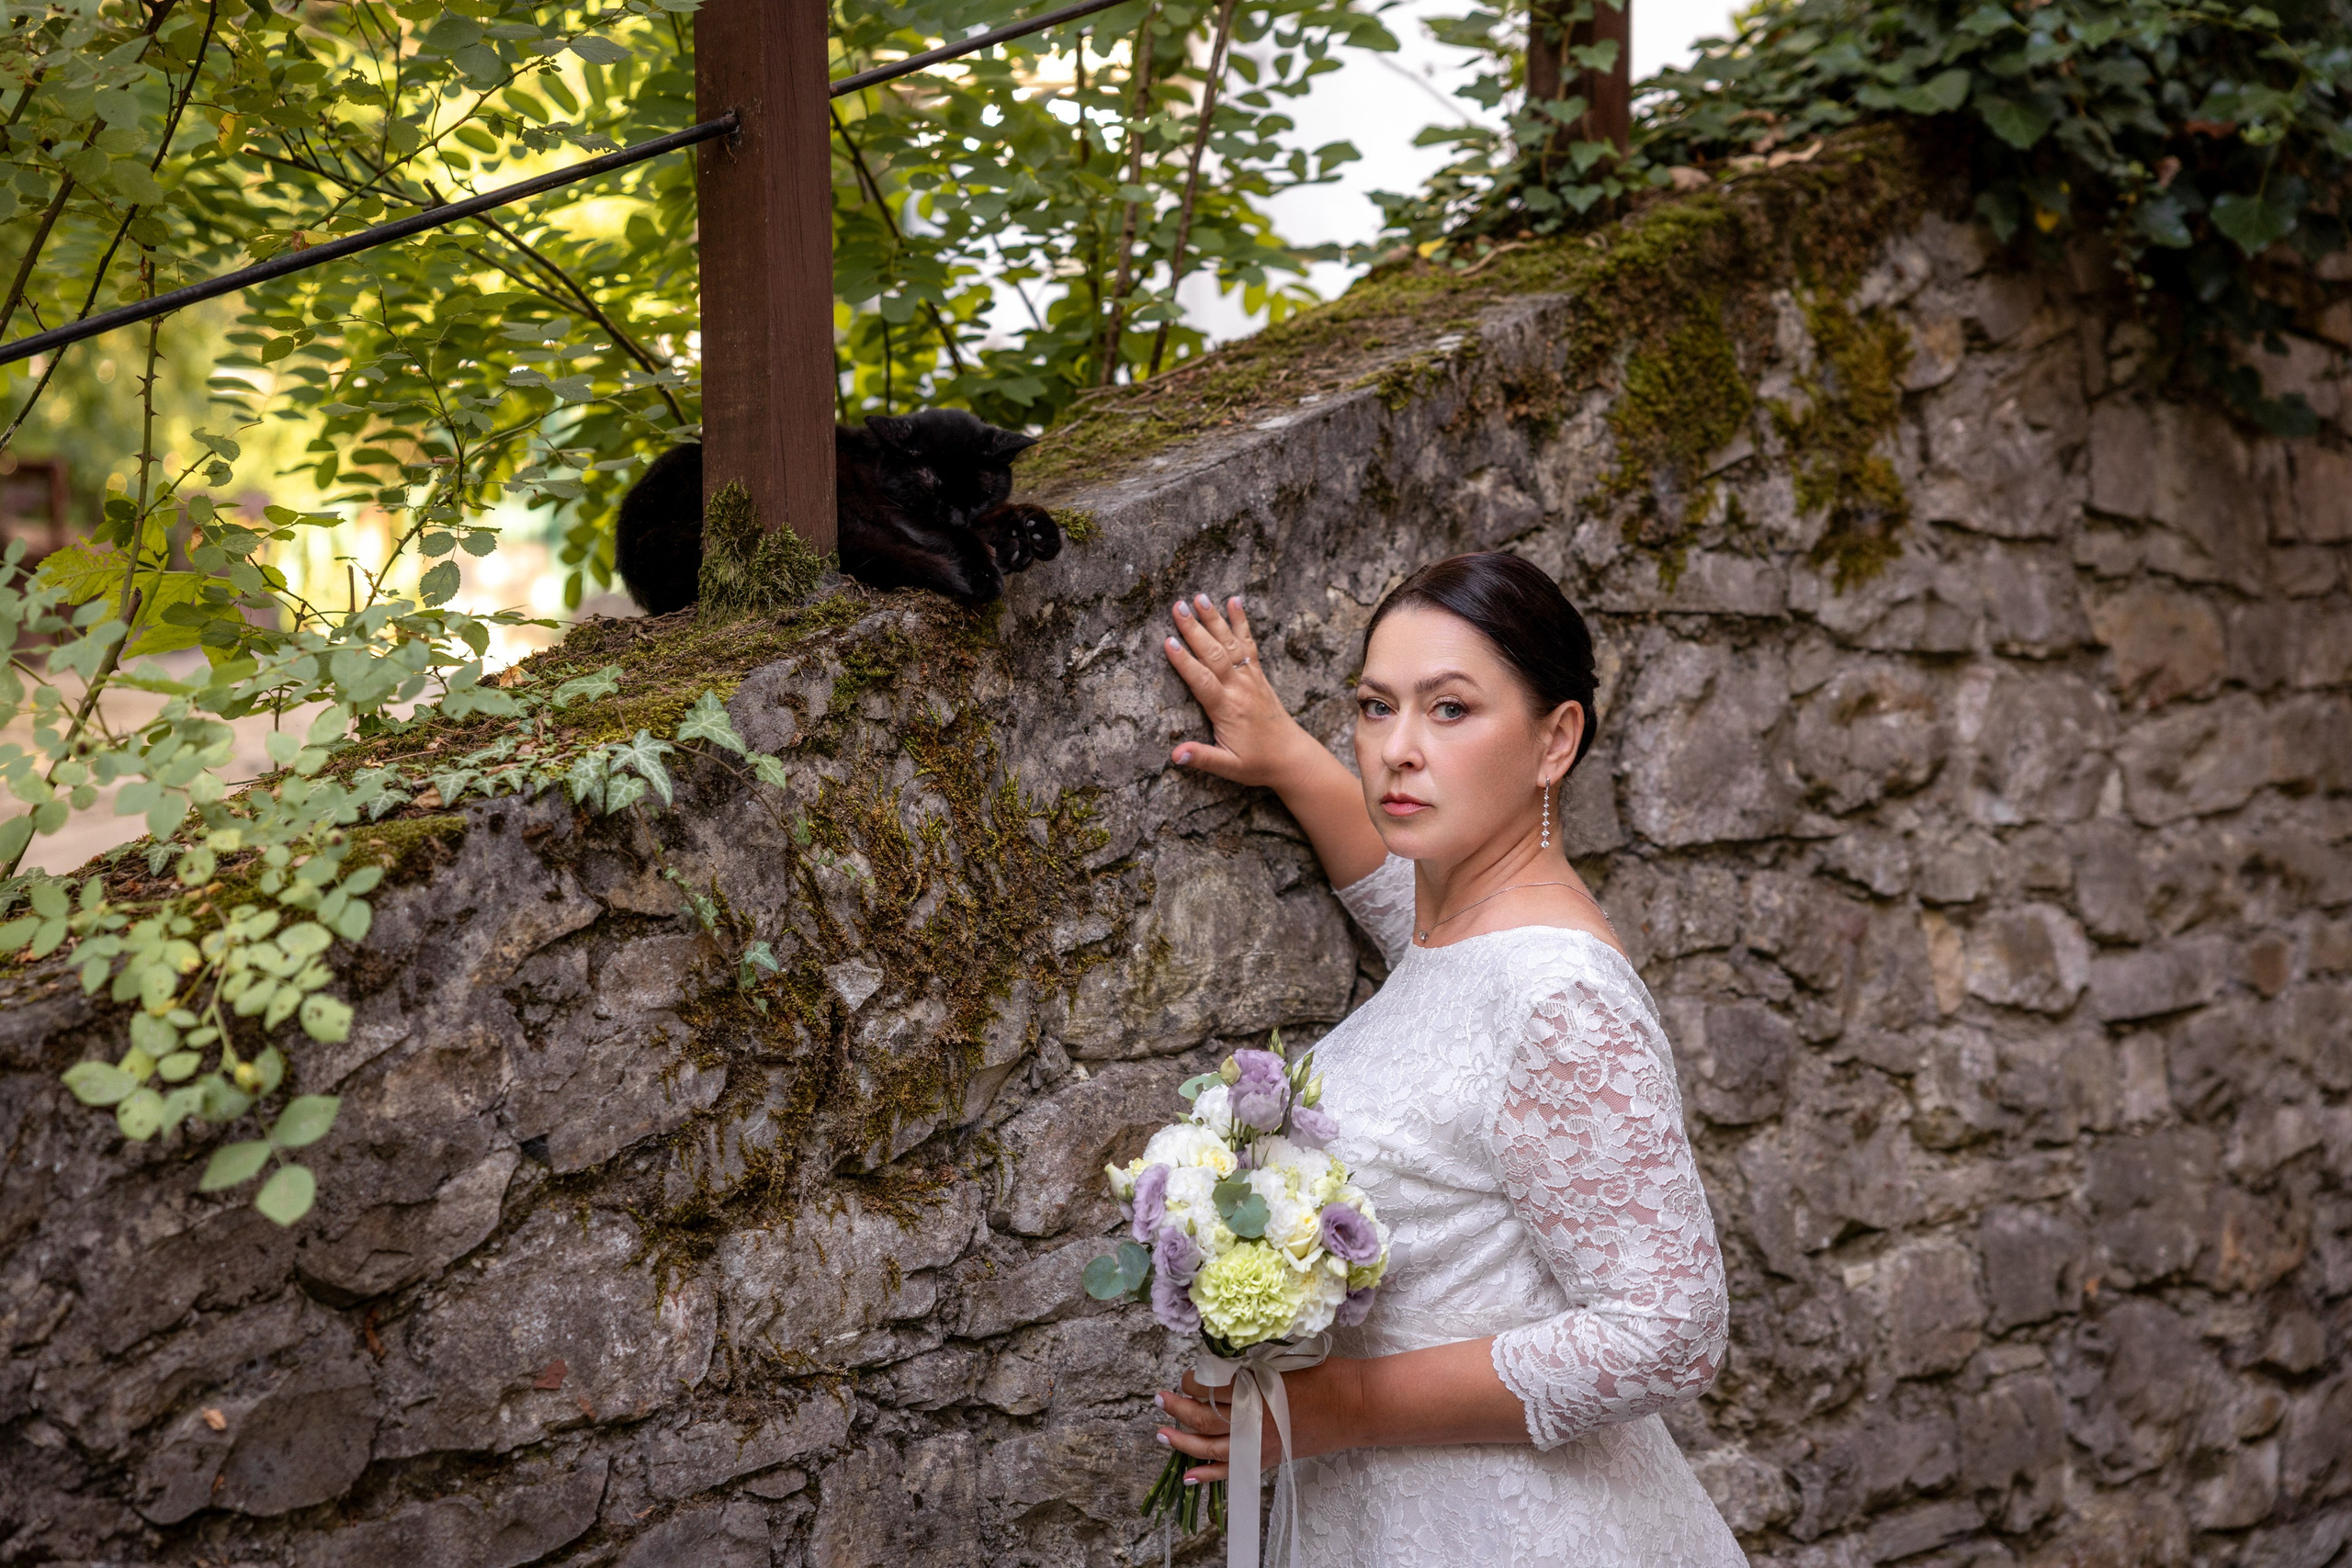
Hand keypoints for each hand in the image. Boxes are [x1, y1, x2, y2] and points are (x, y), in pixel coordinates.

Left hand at [1154, 1359, 1363, 1483]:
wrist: (1356, 1406)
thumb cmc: (1325, 1374)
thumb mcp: (1284, 1358)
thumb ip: (1251, 1364)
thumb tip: (1220, 1364)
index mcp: (1256, 1389)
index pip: (1209, 1388)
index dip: (1192, 1381)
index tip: (1187, 1374)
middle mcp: (1253, 1420)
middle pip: (1203, 1418)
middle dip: (1177, 1408)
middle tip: (1160, 1399)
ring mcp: (1260, 1444)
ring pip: (1210, 1447)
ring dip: (1182, 1441)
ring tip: (1161, 1433)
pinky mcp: (1269, 1458)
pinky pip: (1232, 1470)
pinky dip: (1208, 1474)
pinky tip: (1187, 1476)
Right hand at [1163, 593, 1313, 787]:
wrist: (1292, 757)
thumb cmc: (1258, 763)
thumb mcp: (1229, 768)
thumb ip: (1202, 758)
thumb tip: (1175, 755)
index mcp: (1228, 710)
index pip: (1202, 681)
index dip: (1185, 662)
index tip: (1169, 642)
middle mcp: (1239, 688)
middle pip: (1214, 654)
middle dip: (1195, 630)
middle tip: (1178, 607)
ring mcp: (1250, 678)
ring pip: (1230, 643)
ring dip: (1215, 619)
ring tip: (1199, 597)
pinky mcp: (1258, 674)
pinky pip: (1249, 644)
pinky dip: (1241, 622)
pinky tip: (1234, 601)